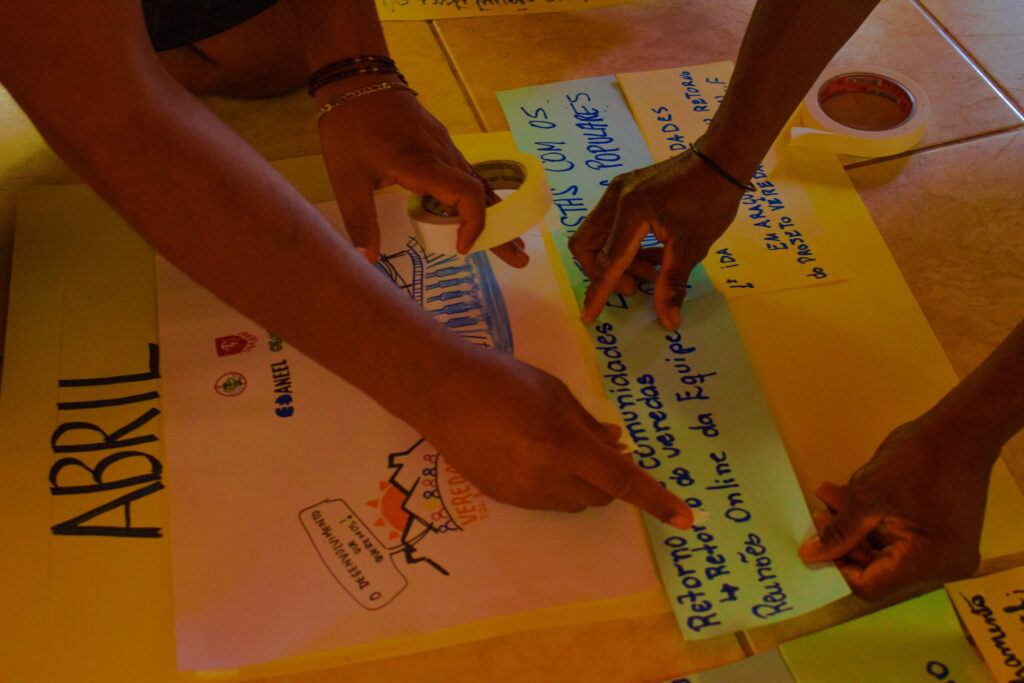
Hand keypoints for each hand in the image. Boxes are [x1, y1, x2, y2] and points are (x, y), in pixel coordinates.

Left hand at [317, 84, 527, 266]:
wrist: (359, 79)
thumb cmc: (350, 128)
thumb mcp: (347, 179)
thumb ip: (360, 221)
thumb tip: (367, 262)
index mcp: (423, 165)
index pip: (467, 195)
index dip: (473, 225)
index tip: (461, 249)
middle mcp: (443, 156)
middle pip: (482, 196)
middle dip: (502, 230)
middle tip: (520, 261)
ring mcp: (446, 148)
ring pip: (478, 186)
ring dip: (495, 217)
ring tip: (511, 244)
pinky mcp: (441, 144)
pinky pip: (467, 176)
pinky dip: (479, 200)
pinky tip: (484, 213)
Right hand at [419, 348, 693, 527]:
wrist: (441, 392)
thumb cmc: (503, 379)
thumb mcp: (554, 393)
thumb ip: (588, 424)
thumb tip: (615, 444)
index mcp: (565, 448)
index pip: (623, 482)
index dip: (657, 500)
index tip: (686, 518)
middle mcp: (547, 479)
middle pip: (601, 496)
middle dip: (610, 477)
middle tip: (599, 445)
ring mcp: (523, 493)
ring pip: (574, 502)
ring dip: (583, 483)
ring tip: (557, 445)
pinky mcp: (503, 497)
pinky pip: (545, 500)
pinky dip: (554, 484)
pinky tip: (530, 452)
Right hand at [569, 144, 744, 329]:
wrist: (721, 159)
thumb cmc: (710, 201)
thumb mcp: (692, 247)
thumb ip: (672, 284)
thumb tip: (668, 322)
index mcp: (631, 212)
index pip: (607, 261)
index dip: (598, 292)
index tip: (588, 316)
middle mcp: (615, 199)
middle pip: (586, 245)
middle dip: (603, 273)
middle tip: (637, 286)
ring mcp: (617, 191)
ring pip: (596, 235)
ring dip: (618, 260)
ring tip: (655, 271)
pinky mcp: (624, 189)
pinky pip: (610, 224)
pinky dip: (624, 245)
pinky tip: (653, 252)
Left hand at [798, 419, 991, 600]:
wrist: (961, 429)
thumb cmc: (920, 457)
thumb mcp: (868, 494)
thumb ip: (840, 531)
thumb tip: (811, 555)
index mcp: (930, 561)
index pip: (871, 585)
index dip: (837, 567)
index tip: (814, 546)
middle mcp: (942, 565)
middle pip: (878, 568)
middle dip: (843, 541)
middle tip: (818, 516)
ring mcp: (944, 550)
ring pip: (884, 549)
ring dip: (854, 526)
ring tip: (827, 497)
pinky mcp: (939, 534)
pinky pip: (898, 537)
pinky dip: (872, 520)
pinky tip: (845, 496)